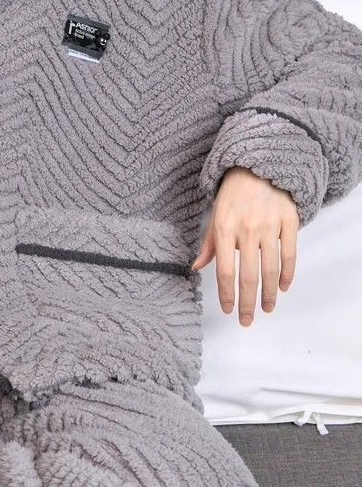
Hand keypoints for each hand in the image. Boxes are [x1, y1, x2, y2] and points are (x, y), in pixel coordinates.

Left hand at [191, 166, 298, 326]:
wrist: (258, 166)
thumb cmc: (233, 194)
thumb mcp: (215, 215)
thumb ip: (208, 244)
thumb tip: (196, 268)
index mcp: (224, 228)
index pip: (224, 270)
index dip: (226, 294)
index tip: (228, 310)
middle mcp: (247, 229)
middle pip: (248, 275)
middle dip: (247, 302)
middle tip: (247, 320)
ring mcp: (269, 226)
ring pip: (270, 269)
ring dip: (268, 293)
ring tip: (266, 308)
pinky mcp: (288, 221)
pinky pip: (289, 254)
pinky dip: (287, 274)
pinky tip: (282, 287)